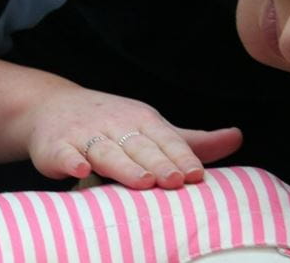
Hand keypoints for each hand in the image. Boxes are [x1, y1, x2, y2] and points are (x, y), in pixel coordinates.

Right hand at [19, 86, 242, 188]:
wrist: (52, 107)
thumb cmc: (113, 125)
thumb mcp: (151, 128)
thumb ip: (191, 141)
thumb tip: (238, 137)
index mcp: (142, 120)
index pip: (165, 139)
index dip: (180, 157)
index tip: (196, 175)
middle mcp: (115, 124)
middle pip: (139, 146)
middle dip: (157, 163)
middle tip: (174, 181)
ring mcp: (84, 134)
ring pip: (105, 151)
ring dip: (123, 165)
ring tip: (141, 181)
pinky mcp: (55, 146)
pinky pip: (63, 154)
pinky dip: (69, 160)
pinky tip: (78, 170)